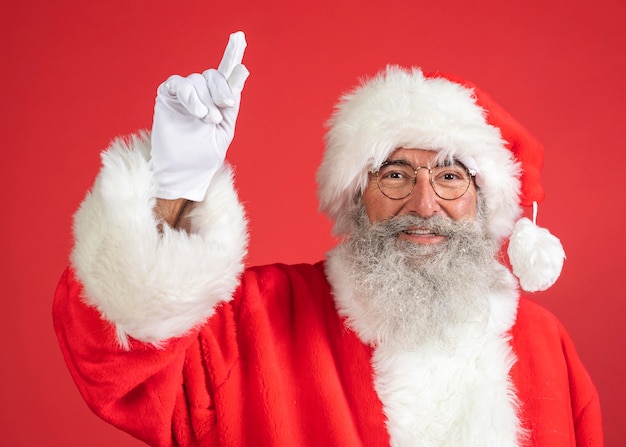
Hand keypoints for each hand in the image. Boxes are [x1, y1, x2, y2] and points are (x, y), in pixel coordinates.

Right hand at [150, 31, 248, 200]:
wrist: (184, 172)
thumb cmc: (204, 155)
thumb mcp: (225, 129)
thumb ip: (231, 102)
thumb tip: (242, 71)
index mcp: (216, 100)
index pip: (225, 74)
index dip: (232, 55)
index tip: (239, 38)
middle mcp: (201, 94)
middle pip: (213, 75)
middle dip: (222, 89)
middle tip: (225, 107)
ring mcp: (183, 95)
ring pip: (198, 80)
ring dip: (206, 100)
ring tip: (207, 120)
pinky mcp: (167, 97)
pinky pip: (180, 84)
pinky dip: (191, 96)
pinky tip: (198, 112)